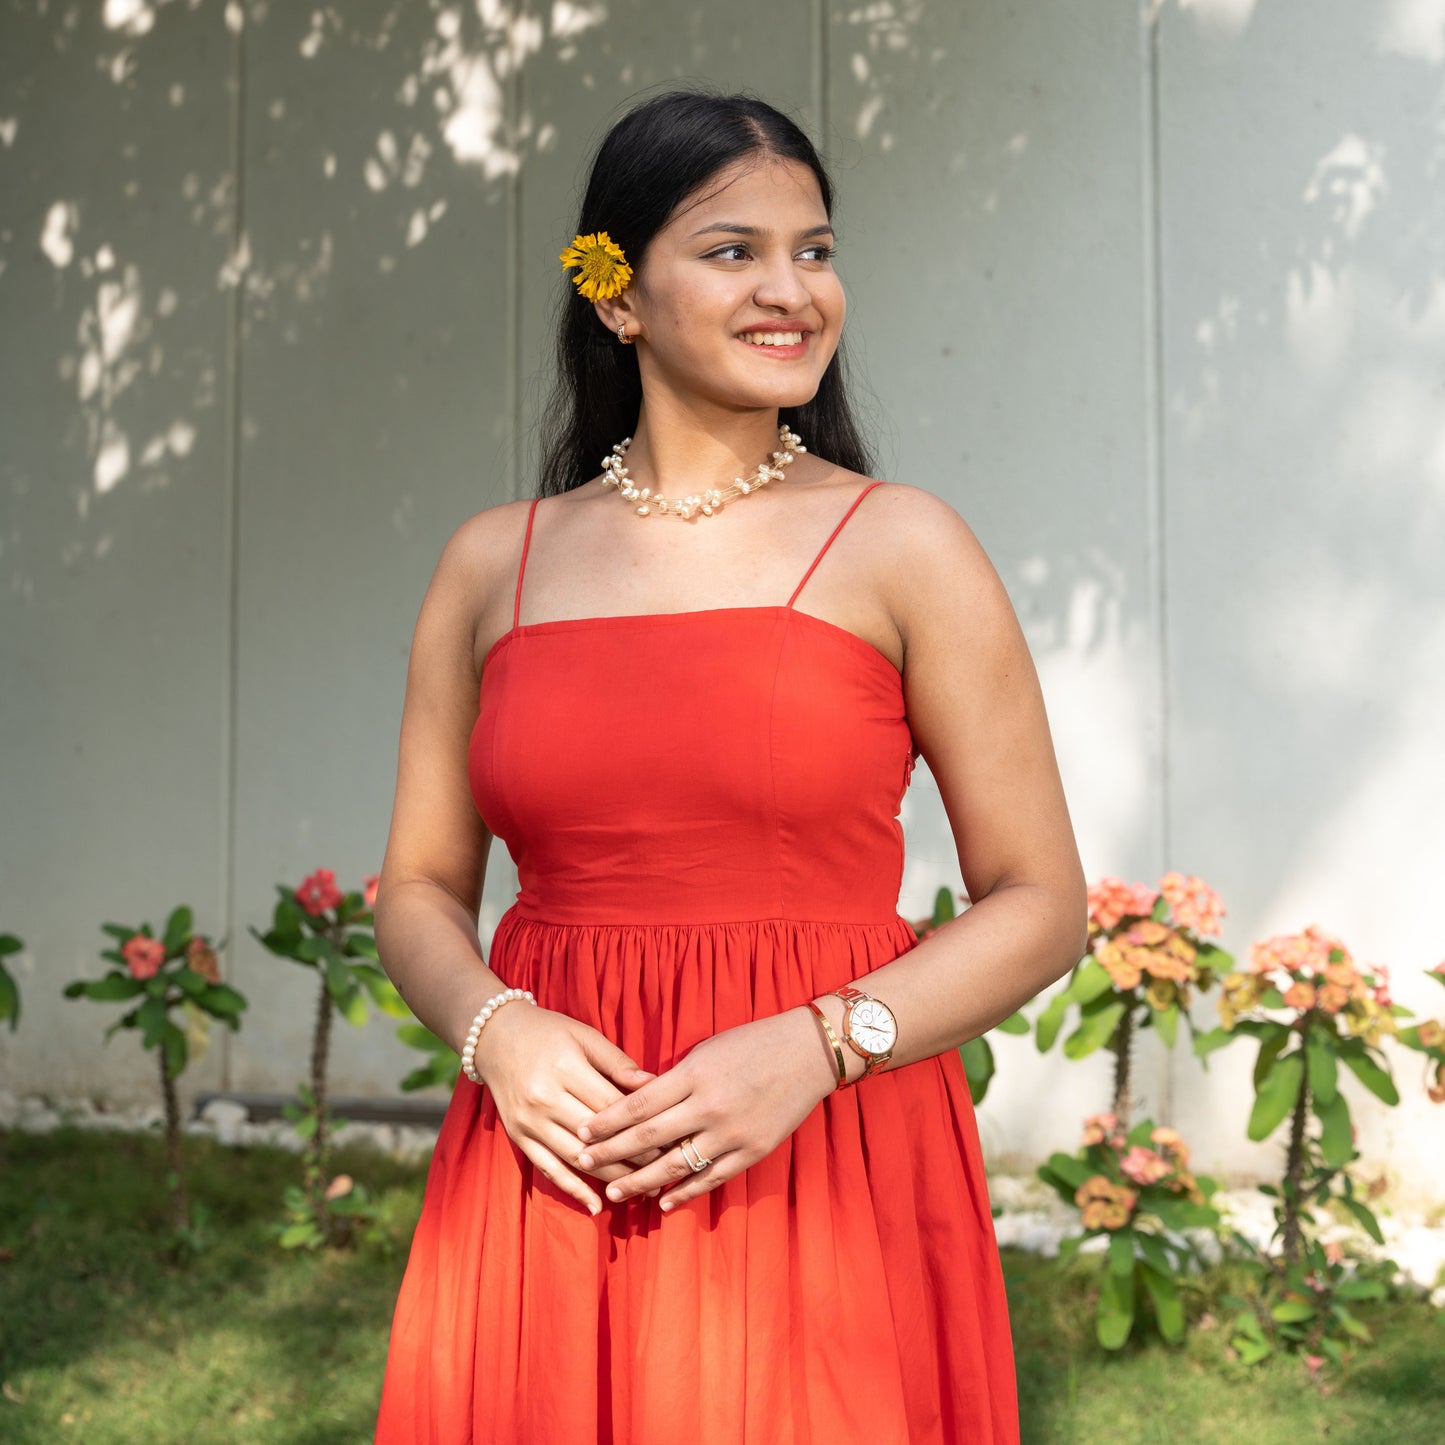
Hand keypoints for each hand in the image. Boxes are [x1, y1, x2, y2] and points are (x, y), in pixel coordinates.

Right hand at [472, 1002, 665, 1214]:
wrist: (495, 1036)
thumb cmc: (548, 1032)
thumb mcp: (585, 1036)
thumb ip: (618, 1063)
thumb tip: (653, 1084)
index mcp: (566, 1068)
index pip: (612, 1106)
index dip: (643, 1125)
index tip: (670, 1139)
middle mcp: (545, 1098)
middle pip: (596, 1137)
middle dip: (633, 1156)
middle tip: (663, 1170)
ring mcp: (529, 1121)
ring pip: (576, 1159)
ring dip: (610, 1178)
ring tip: (640, 1190)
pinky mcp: (518, 1136)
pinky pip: (548, 1169)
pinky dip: (573, 1190)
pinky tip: (595, 1206)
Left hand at [573, 1007, 836, 1210]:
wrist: (809, 1053)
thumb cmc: (753, 1043)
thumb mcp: (706, 1050)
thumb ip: (671, 1076)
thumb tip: (632, 1094)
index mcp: (693, 1075)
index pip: (638, 1104)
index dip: (605, 1121)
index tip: (580, 1132)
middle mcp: (708, 1106)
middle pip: (648, 1138)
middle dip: (610, 1152)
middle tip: (581, 1162)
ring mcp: (731, 1133)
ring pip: (675, 1166)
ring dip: (639, 1182)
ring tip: (613, 1191)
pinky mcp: (752, 1151)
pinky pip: (711, 1178)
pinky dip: (684, 1192)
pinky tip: (663, 1203)